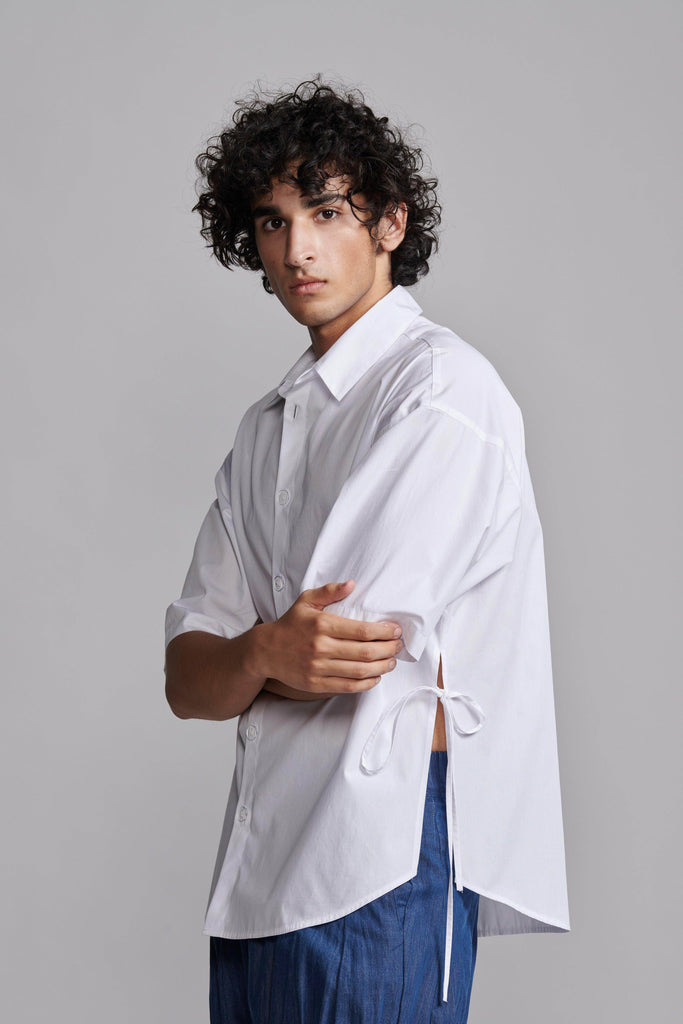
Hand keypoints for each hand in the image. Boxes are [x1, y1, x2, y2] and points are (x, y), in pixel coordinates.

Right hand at [250, 580, 402, 696]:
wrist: (265, 651)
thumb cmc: (290, 624)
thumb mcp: (306, 601)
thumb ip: (329, 591)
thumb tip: (352, 584)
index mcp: (322, 624)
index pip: (362, 631)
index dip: (384, 632)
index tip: (395, 631)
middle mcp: (321, 647)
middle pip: (365, 652)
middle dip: (388, 650)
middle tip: (398, 646)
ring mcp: (318, 668)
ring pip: (359, 671)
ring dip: (381, 667)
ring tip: (391, 662)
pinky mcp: (316, 684)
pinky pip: (348, 686)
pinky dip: (366, 684)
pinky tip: (375, 677)